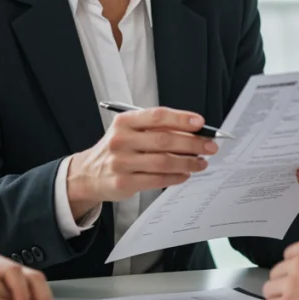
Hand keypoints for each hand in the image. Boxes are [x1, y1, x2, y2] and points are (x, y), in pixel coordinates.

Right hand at [67, 107, 214, 218]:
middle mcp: (121, 140)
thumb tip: (192, 131)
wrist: (88, 174)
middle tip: (209, 146)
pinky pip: (157, 180)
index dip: (181, 118)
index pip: (157, 116)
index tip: (200, 123)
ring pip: (164, 162)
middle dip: (192, 143)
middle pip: (164, 140)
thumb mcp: (129, 131)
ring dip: (188, 162)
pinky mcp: (124, 183)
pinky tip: (185, 174)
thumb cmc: (117, 149)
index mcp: (124, 122)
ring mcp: (122, 163)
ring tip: (201, 162)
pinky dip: (176, 177)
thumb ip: (155, 129)